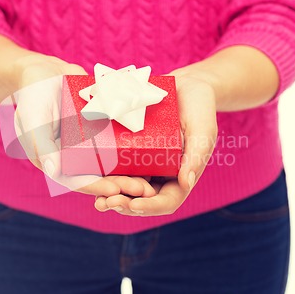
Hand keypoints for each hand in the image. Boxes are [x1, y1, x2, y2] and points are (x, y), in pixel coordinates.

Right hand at [12, 54, 154, 197]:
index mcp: (55, 162)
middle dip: (122, 184)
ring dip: (131, 171)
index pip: (77, 181)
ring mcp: (88, 145)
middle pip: (100, 176)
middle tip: (145, 189)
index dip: (97, 187)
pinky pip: (118, 142)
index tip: (117, 190)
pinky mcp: (101, 131)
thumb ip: (41, 144)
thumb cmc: (32, 95)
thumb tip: (54, 172)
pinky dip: (133, 149)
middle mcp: (73, 158)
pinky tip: (154, 152)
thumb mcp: (33, 118)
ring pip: (112, 163)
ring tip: (153, 177)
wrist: (46, 72)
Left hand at [94, 71, 216, 215]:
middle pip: (141, 199)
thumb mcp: (203, 130)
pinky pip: (117, 165)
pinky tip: (92, 176)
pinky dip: (106, 175)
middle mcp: (160, 175)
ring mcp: (144, 164)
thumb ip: (195, 156)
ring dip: (112, 196)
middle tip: (106, 203)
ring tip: (98, 200)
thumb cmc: (200, 109)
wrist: (186, 86)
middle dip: (124, 204)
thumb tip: (186, 183)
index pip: (166, 201)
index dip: (149, 207)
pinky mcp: (130, 150)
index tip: (133, 204)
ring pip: (126, 187)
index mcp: (180, 176)